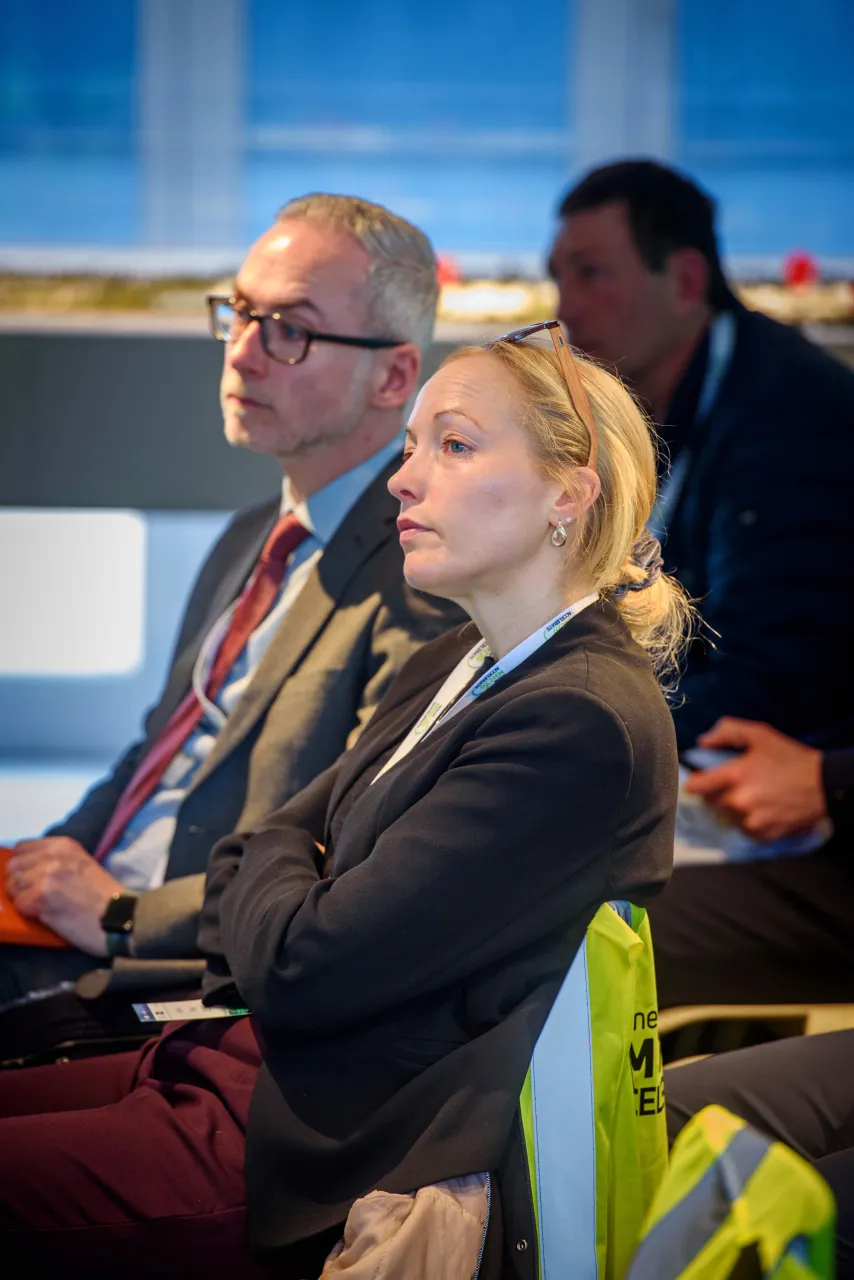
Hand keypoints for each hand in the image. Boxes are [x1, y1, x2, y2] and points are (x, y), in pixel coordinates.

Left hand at [5, 837, 126, 954]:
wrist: (119, 916)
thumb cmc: (103, 896)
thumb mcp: (81, 866)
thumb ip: (55, 862)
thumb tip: (27, 869)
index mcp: (64, 846)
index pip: (22, 848)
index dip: (22, 864)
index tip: (29, 878)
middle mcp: (54, 855)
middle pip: (14, 866)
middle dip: (19, 882)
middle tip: (33, 895)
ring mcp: (48, 874)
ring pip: (13, 885)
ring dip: (22, 897)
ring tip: (39, 905)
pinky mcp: (43, 895)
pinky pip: (19, 903)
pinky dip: (28, 911)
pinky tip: (44, 914)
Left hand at [684, 717, 825, 842]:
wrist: (824, 784)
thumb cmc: (791, 758)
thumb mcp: (760, 734)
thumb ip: (727, 732)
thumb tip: (703, 742)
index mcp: (734, 776)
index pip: (696, 786)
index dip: (694, 783)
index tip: (697, 782)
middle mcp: (739, 802)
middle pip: (710, 804)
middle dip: (717, 795)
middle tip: (734, 786)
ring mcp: (751, 821)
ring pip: (727, 818)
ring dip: (733, 811)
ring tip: (752, 798)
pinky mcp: (764, 835)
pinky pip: (745, 831)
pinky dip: (749, 823)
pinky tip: (762, 810)